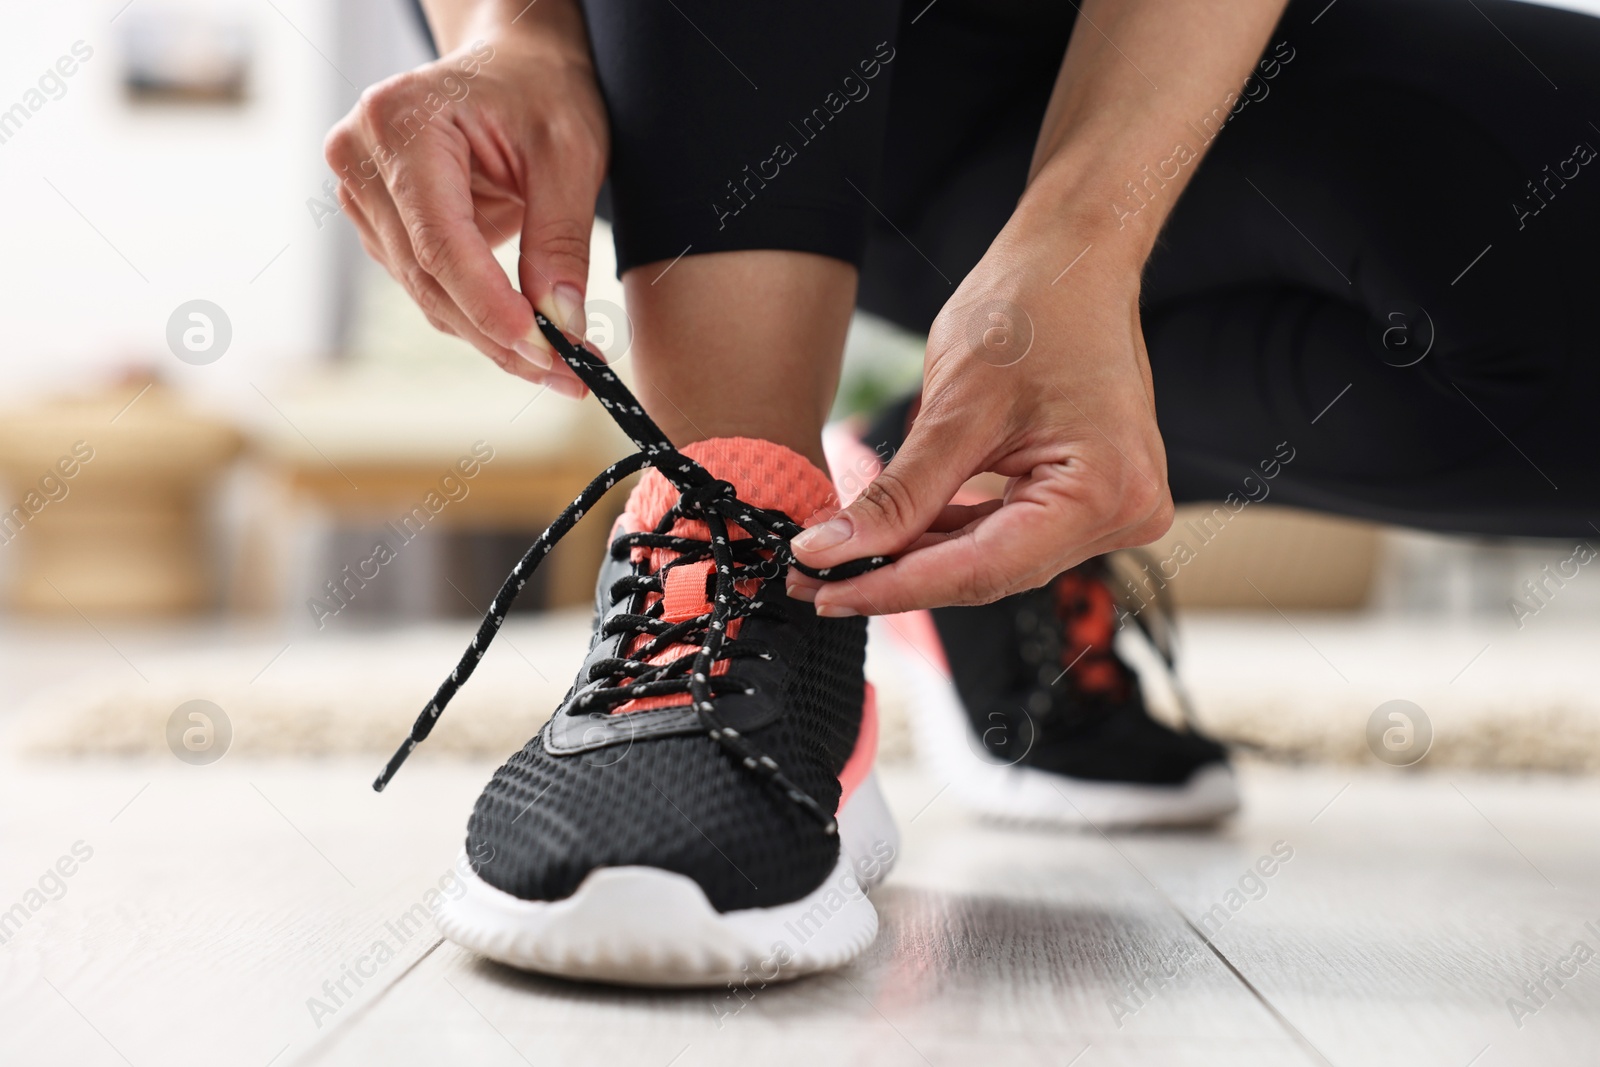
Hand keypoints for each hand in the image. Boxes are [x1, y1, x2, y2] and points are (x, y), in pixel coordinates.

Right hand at [324, 12, 606, 393]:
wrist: (512, 65)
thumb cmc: (540, 90)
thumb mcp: (570, 152)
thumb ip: (561, 238)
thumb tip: (560, 321)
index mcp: (402, 123)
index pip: (440, 241)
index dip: (490, 306)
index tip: (543, 348)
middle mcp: (362, 157)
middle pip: (429, 279)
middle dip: (502, 336)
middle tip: (570, 374)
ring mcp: (362, 192)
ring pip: (427, 294)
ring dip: (494, 337)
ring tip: (562, 364)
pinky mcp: (379, 222)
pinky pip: (431, 286)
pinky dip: (480, 317)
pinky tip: (529, 334)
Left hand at [789, 234, 1174, 613]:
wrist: (1075, 258)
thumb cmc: (1033, 306)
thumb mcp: (955, 406)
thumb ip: (899, 494)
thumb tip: (832, 551)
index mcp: (1105, 491)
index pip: (981, 570)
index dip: (893, 587)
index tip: (824, 591)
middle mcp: (1123, 512)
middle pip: (989, 574)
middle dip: (897, 576)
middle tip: (814, 579)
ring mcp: (1112, 509)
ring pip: (993, 562)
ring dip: (918, 560)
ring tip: (841, 558)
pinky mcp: (1089, 499)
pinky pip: (1008, 536)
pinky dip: (951, 536)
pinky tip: (895, 535)